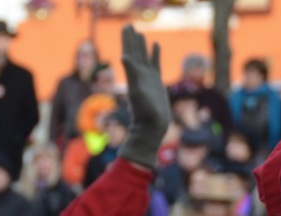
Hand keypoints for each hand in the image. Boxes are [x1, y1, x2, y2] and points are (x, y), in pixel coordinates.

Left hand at [118, 24, 170, 169]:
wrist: (152, 126)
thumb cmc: (145, 112)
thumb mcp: (137, 91)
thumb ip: (132, 72)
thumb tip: (123, 56)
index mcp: (134, 74)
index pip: (129, 52)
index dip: (127, 39)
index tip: (125, 27)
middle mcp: (140, 75)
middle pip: (135, 52)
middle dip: (132, 39)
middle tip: (128, 25)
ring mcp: (148, 78)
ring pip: (144, 57)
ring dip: (141, 45)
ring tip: (139, 32)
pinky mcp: (156, 82)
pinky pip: (155, 64)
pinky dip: (155, 54)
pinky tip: (155, 45)